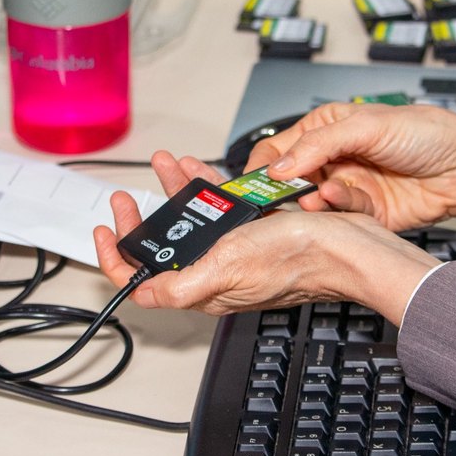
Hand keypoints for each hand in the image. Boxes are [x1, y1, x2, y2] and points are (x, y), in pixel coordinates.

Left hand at [92, 151, 439, 324]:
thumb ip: (181, 284)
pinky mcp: (255, 233)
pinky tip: (200, 169)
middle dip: (142, 217)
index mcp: (203, 290)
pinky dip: (206, 189)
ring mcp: (235, 252)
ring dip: (173, 193)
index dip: (117, 259)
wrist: (348, 248)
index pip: (145, 282)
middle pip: (165, 247)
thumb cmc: (296, 261)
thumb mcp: (226, 268)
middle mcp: (216, 273)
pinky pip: (221, 210)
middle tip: (129, 197)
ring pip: (192, 223)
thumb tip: (141, 291)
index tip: (107, 230)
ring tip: (164, 164)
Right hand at [248, 103, 455, 229]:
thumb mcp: (366, 126)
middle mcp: (331, 160)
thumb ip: (319, 145)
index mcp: (325, 130)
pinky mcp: (363, 215)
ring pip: (311, 204)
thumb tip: (279, 166)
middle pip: (288, 183)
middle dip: (281, 192)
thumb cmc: (425, 132)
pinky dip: (340, 210)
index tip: (251, 185)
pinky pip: (340, 217)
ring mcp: (347, 188)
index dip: (261, 168)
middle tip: (275, 201)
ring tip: (317, 198)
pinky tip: (345, 200)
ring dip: (312, 203)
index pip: (277, 150)